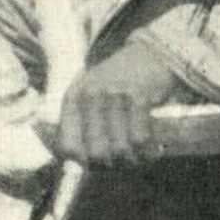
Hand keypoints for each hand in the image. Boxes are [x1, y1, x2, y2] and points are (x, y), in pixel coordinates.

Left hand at [54, 38, 191, 165]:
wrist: (151, 53)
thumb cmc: (119, 81)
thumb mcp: (92, 95)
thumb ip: (82, 124)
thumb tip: (77, 164)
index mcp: (74, 98)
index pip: (67, 145)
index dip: (80, 163)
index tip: (94, 166)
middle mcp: (90, 97)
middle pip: (97, 153)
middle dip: (112, 165)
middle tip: (122, 163)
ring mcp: (114, 96)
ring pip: (120, 150)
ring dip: (133, 160)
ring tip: (138, 157)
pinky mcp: (139, 97)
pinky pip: (141, 139)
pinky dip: (148, 150)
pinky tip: (151, 148)